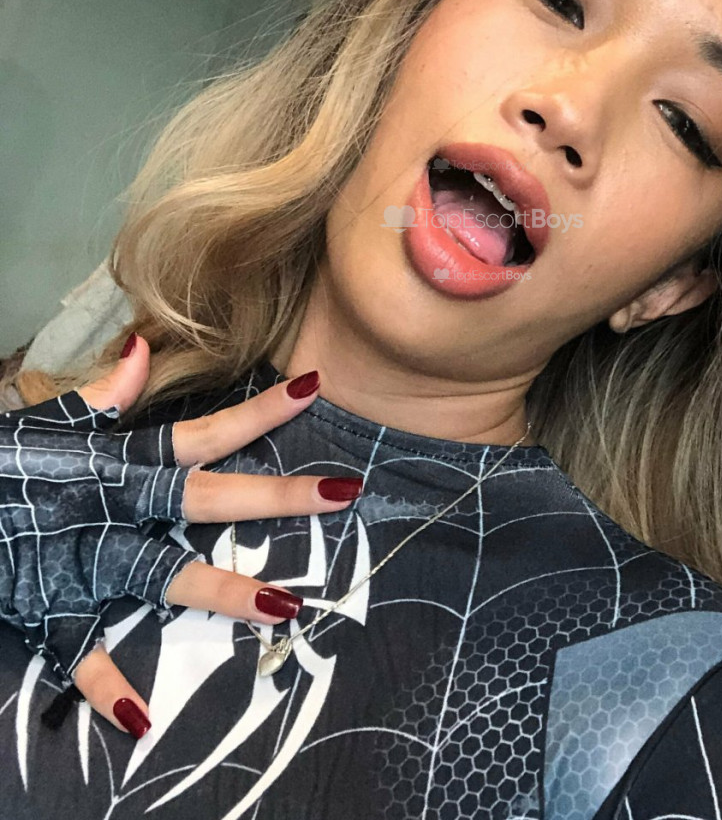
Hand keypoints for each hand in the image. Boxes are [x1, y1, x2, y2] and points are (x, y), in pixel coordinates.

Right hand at [0, 333, 362, 737]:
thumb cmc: (2, 465)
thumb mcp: (52, 423)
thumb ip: (105, 394)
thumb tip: (143, 347)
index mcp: (121, 462)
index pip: (203, 433)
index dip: (257, 412)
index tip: (313, 386)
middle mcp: (118, 508)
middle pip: (208, 498)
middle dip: (275, 497)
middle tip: (342, 491)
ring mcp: (89, 560)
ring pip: (167, 575)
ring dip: (225, 591)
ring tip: (286, 609)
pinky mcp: (53, 607)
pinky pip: (81, 656)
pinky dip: (107, 687)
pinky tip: (142, 719)